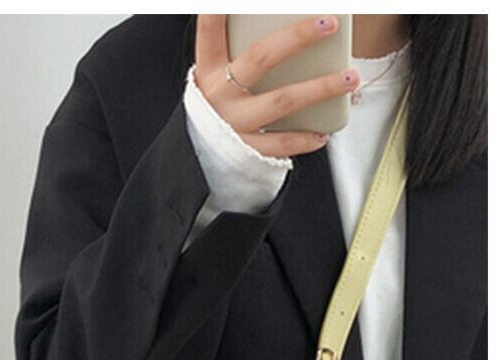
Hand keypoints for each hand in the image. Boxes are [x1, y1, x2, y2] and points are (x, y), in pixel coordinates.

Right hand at [193, 14, 359, 157]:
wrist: (197, 156)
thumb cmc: (219, 103)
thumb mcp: (219, 76)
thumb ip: (248, 52)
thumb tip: (295, 30)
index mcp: (209, 68)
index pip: (211, 29)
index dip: (218, 9)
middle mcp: (218, 93)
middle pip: (262, 57)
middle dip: (298, 37)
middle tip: (330, 23)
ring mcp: (232, 122)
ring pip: (281, 101)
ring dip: (320, 89)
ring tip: (350, 78)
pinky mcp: (243, 149)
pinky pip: (278, 143)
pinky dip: (304, 138)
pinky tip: (324, 131)